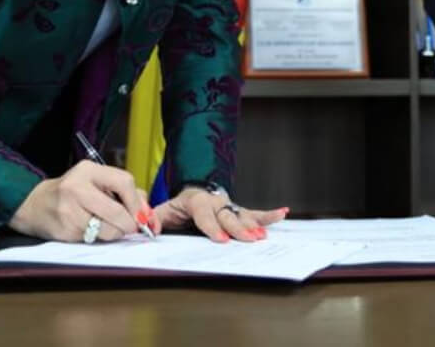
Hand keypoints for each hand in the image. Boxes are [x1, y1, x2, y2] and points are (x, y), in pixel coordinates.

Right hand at [9, 160, 157, 242]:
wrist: (34, 205)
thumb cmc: (72, 193)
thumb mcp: (95, 182)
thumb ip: (123, 192)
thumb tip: (148, 213)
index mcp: (88, 170)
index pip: (123, 182)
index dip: (137, 202)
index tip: (143, 215)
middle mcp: (77, 187)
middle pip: (117, 210)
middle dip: (131, 224)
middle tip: (133, 228)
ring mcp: (69, 210)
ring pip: (108, 230)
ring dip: (116, 233)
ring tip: (109, 227)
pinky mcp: (65, 230)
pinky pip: (94, 239)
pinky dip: (99, 238)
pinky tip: (91, 230)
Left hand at [154, 186, 287, 242]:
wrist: (190, 194)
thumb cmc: (177, 207)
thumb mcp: (162, 210)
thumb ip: (154, 218)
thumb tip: (151, 228)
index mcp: (196, 201)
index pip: (204, 214)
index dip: (212, 227)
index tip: (221, 239)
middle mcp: (215, 202)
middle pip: (227, 216)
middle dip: (237, 228)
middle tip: (248, 239)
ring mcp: (228, 206)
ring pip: (241, 215)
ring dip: (253, 225)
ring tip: (262, 235)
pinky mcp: (237, 210)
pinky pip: (254, 212)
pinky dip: (269, 215)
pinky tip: (282, 213)